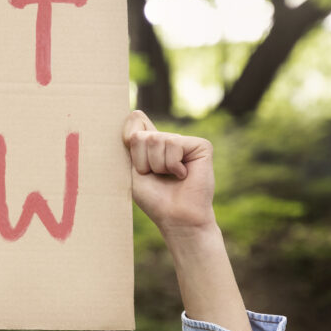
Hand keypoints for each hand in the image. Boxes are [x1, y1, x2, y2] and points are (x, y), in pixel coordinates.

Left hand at [122, 110, 216, 236]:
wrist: (176, 217)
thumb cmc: (155, 199)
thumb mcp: (133, 170)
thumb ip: (132, 144)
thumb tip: (135, 113)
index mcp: (151, 144)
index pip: (135, 120)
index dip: (130, 140)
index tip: (135, 164)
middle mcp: (169, 139)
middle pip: (141, 135)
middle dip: (143, 161)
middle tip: (155, 176)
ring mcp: (185, 141)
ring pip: (157, 139)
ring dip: (158, 165)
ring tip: (169, 177)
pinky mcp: (201, 145)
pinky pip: (175, 144)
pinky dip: (173, 165)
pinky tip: (183, 175)